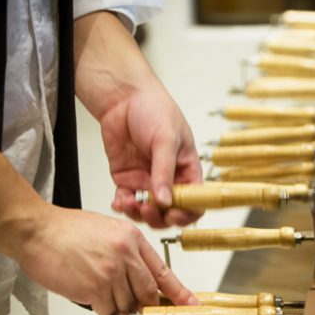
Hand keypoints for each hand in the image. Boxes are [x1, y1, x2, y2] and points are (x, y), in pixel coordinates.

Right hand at [19, 206, 198, 314]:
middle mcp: (126, 255)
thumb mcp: (109, 232)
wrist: (37, 230)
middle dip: (150, 312)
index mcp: (134, 239)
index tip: (191, 305)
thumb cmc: (68, 230)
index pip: (163, 272)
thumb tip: (139, 281)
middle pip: (149, 293)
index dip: (179, 293)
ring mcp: (111, 272)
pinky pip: (110, 313)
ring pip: (129, 305)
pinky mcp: (93, 287)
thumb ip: (127, 254)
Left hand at [74, 11, 202, 228]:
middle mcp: (170, 178)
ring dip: (140, 213)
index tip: (174, 213)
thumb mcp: (166, 139)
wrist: (122, 97)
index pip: (195, 201)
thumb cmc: (154, 109)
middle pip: (170, 211)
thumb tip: (166, 201)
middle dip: (160, 216)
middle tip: (148, 210)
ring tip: (130, 204)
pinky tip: (119, 201)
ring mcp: (148, 180)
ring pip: (148, 210)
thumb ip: (165, 172)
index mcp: (188, 169)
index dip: (187, 212)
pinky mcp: (127, 178)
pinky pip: (127, 200)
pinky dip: (123, 206)